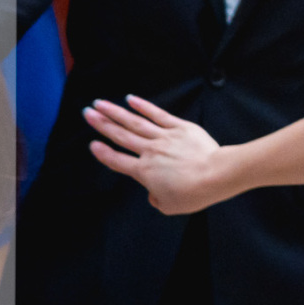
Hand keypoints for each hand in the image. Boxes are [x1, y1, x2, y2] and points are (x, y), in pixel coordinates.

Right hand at [84, 96, 227, 214]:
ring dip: (115, 112)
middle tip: (87, 113)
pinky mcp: (180, 127)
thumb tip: (153, 192)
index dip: (103, 154)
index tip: (92, 144)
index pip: (117, 161)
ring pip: (134, 122)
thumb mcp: (169, 205)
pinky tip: (130, 99)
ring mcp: (164, 137)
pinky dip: (143, 106)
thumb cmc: (194, 193)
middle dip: (102, 124)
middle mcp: (149, 151)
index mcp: (143, 172)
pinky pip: (158, 114)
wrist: (216, 174)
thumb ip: (156, 198)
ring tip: (100, 103)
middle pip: (121, 136)